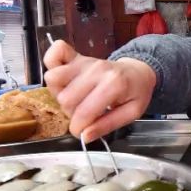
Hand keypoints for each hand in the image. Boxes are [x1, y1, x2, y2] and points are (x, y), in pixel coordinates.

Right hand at [43, 41, 157, 141]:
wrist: (138, 71)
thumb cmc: (136, 92)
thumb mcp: (132, 113)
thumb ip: (108, 125)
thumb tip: (85, 136)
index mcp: (113, 84)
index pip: (83, 111)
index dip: (77, 128)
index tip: (82, 133)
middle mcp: (96, 69)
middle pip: (64, 98)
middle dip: (70, 112)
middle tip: (85, 113)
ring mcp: (84, 61)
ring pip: (53, 79)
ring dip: (59, 93)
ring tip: (75, 98)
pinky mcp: (76, 56)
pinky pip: (54, 54)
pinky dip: (52, 64)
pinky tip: (64, 78)